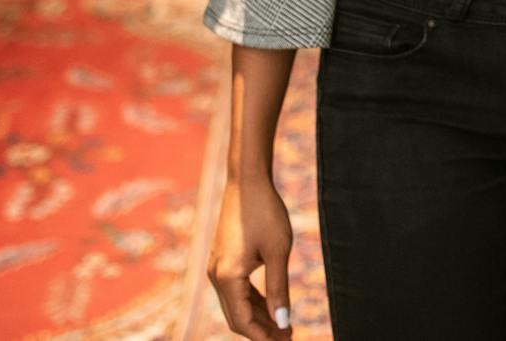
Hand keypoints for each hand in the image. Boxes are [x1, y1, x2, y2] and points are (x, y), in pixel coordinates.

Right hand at [210, 178, 294, 337]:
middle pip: (237, 317)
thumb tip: (283, 323)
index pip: (243, 322)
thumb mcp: (278, 252)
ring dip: (259, 317)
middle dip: (262, 331)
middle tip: (289, 336)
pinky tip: (273, 305)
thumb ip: (279, 290)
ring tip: (284, 325)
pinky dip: (253, 301)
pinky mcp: (222, 260)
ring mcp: (217, 267)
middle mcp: (216, 276)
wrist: (247, 180)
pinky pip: (236, 290)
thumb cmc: (266, 212)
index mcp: (228, 277)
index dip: (264, 337)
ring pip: (236, 305)